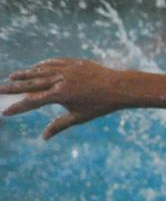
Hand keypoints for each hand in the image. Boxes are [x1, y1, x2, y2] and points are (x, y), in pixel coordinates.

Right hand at [1, 59, 128, 138]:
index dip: (18, 108)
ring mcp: (67, 69)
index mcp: (60, 95)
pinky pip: (54, 62)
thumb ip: (59, 125)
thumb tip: (44, 137)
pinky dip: (43, 65)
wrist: (120, 87)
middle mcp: (60, 80)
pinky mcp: (75, 63)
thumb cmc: (100, 105)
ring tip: (12, 76)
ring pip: (41, 71)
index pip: (32, 102)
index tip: (5, 112)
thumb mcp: (79, 117)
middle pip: (31, 84)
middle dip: (13, 87)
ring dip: (25, 73)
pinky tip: (35, 67)